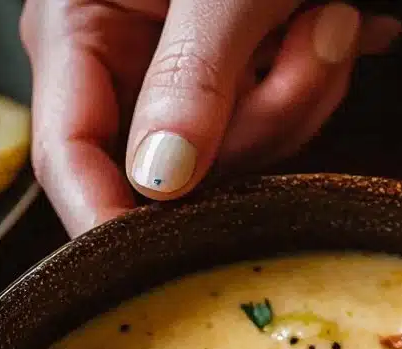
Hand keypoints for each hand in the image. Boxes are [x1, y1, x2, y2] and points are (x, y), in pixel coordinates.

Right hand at [20, 0, 400, 235]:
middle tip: (317, 36)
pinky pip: (273, 130)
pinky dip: (314, 81)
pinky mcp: (231, 88)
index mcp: (77, 32)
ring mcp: (179, 85)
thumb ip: (191, 76)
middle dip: (263, 122)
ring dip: (305, 92)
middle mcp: (120, 71)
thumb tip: (161, 183)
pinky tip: (332, 23)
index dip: (108, 225)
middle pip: (175, 175)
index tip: (161, 269)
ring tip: (330, 15)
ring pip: (238, 159)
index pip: (69, 160)